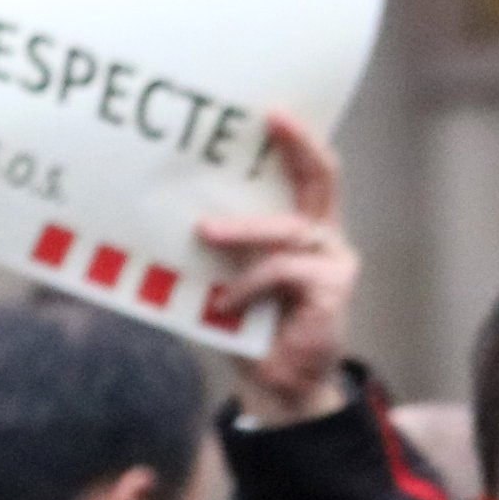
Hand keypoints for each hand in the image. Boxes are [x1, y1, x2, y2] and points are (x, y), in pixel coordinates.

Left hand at [190, 112, 357, 428]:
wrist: (276, 388)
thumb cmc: (247, 330)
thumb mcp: (226, 277)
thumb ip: (218, 246)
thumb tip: (164, 210)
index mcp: (303, 230)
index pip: (309, 173)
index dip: (297, 140)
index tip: (270, 111)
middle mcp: (325, 239)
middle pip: (322, 179)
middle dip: (298, 145)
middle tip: (268, 120)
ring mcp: (334, 264)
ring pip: (288, 229)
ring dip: (242, 229)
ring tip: (204, 233)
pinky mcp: (333, 291)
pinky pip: (283, 271)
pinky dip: (249, 283)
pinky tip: (225, 303)